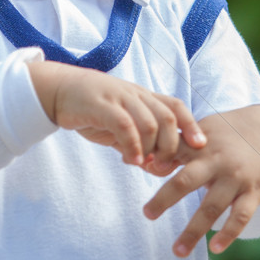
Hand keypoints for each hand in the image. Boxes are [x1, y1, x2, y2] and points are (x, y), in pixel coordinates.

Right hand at [27, 61, 205, 166]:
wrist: (59, 91)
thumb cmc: (92, 111)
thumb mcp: (120, 126)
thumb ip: (138, 143)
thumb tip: (156, 168)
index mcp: (143, 97)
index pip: (175, 106)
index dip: (191, 125)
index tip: (200, 147)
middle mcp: (135, 95)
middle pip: (167, 117)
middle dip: (172, 145)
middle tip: (163, 166)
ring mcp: (119, 98)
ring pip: (150, 122)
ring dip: (151, 150)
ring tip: (142, 165)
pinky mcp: (101, 106)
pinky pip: (125, 126)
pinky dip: (133, 146)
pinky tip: (131, 160)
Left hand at [143, 105, 259, 255]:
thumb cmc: (226, 133)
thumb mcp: (201, 131)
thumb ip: (174, 146)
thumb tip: (143, 162)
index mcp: (200, 145)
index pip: (172, 152)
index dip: (155, 160)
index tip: (134, 165)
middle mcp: (217, 162)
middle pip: (186, 181)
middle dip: (165, 199)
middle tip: (147, 214)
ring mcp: (236, 179)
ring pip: (212, 207)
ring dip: (193, 231)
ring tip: (177, 251)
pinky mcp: (254, 193)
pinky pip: (241, 217)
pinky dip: (229, 234)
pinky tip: (215, 248)